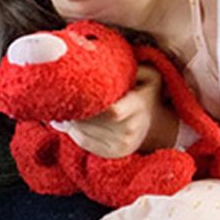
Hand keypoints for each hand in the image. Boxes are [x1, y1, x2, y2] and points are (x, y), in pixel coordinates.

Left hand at [51, 65, 176, 158]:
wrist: (156, 125)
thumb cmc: (147, 94)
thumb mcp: (150, 75)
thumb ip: (134, 68)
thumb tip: (107, 65)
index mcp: (138, 107)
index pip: (112, 110)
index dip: (91, 103)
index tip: (77, 91)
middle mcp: (130, 130)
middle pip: (93, 121)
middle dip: (75, 110)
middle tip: (62, 97)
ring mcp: (121, 145)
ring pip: (85, 132)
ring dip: (71, 121)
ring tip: (65, 107)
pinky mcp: (112, 154)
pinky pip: (84, 142)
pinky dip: (74, 131)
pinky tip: (72, 121)